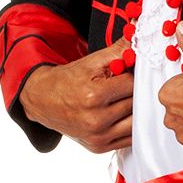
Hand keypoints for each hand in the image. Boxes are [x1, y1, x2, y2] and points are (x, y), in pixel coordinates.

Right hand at [19, 40, 133, 152]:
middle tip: (122, 88)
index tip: (123, 75)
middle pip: (135, 104)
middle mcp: (96, 120)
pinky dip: (129, 127)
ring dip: (133, 111)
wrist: (43, 100)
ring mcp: (98, 137)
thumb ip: (118, 50)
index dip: (130, 78)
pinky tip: (119, 116)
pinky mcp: (99, 147)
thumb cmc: (68, 80)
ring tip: (120, 101)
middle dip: (132, 94)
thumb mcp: (91, 62)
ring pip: (136, 122)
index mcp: (93, 96)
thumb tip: (139, 35)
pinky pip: (128, 138)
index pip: (132, 85)